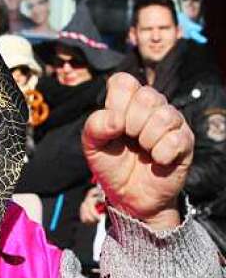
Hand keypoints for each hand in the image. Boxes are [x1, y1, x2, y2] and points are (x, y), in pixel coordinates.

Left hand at [82, 72, 192, 231]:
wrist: (130, 196)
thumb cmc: (112, 165)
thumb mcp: (93, 146)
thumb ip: (95, 126)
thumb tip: (116, 119)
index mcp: (128, 100)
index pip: (124, 81)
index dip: (116, 103)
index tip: (113, 125)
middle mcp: (152, 106)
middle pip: (147, 96)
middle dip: (131, 123)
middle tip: (129, 139)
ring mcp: (172, 122)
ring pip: (164, 116)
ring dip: (147, 139)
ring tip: (143, 150)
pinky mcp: (185, 141)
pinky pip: (176, 139)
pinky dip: (161, 154)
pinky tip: (156, 160)